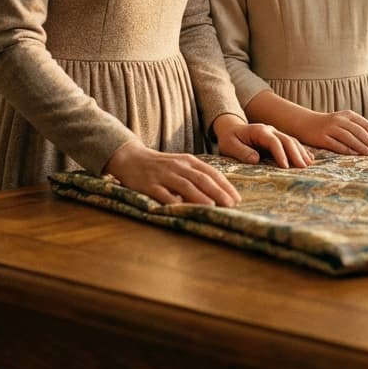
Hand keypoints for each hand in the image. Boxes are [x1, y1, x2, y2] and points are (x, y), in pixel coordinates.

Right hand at [105, 138, 240, 206]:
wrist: (130, 158)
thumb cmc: (161, 165)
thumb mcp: (181, 165)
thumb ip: (197, 175)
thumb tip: (218, 193)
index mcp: (188, 161)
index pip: (211, 173)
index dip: (225, 186)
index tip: (237, 198)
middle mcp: (178, 166)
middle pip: (202, 179)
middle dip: (218, 192)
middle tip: (231, 205)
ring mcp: (164, 175)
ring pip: (185, 185)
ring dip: (200, 197)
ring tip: (213, 207)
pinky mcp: (149, 185)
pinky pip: (163, 194)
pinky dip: (174, 202)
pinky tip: (183, 210)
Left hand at [212, 114, 313, 168]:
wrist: (231, 129)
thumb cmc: (229, 139)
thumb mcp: (229, 145)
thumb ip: (241, 152)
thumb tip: (256, 159)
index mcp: (259, 131)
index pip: (273, 142)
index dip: (281, 154)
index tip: (286, 167)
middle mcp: (270, 130)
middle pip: (287, 140)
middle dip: (296, 154)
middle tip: (303, 168)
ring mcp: (275, 133)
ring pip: (292, 141)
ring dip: (301, 152)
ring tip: (308, 165)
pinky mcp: (278, 138)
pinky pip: (292, 143)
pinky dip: (301, 150)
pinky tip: (309, 159)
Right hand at [294, 109, 367, 155]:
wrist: (305, 123)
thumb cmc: (329, 125)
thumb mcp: (344, 121)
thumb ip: (358, 128)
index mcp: (348, 115)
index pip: (366, 125)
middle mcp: (340, 120)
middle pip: (359, 131)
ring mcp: (330, 128)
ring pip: (349, 137)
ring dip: (361, 146)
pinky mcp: (321, 137)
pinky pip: (336, 144)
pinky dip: (346, 149)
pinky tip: (354, 155)